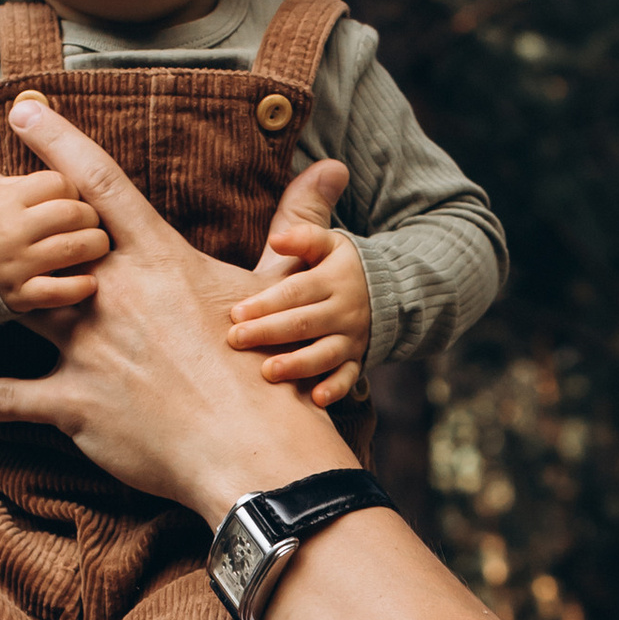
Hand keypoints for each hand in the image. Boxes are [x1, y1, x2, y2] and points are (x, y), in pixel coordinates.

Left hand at [0, 98, 353, 518]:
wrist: (259, 448)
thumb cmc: (274, 369)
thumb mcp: (281, 286)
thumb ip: (294, 225)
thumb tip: (331, 170)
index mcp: (159, 260)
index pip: (101, 185)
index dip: (60, 142)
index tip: (26, 109)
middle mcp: (113, 296)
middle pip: (42, 236)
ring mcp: (89, 350)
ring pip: (15, 304)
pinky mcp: (77, 404)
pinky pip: (10, 398)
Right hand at [0, 154, 110, 317]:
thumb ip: (4, 164)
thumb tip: (16, 112)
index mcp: (5, 200)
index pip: (58, 183)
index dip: (71, 189)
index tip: (70, 197)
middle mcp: (12, 230)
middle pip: (72, 213)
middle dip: (89, 216)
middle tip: (90, 222)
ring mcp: (16, 265)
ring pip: (73, 247)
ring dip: (93, 246)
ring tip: (95, 246)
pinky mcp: (21, 296)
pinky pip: (61, 290)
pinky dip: (80, 286)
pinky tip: (89, 280)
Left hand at [227, 159, 370, 405]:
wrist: (383, 293)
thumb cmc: (335, 265)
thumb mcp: (326, 239)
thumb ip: (305, 221)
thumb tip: (290, 219)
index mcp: (333, 275)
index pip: (297, 289)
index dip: (268, 300)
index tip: (237, 311)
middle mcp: (345, 308)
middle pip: (305, 321)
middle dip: (271, 331)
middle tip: (235, 339)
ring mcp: (351, 337)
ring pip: (326, 352)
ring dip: (299, 363)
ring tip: (269, 372)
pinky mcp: (356, 360)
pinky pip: (349, 377)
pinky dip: (335, 388)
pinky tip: (316, 400)